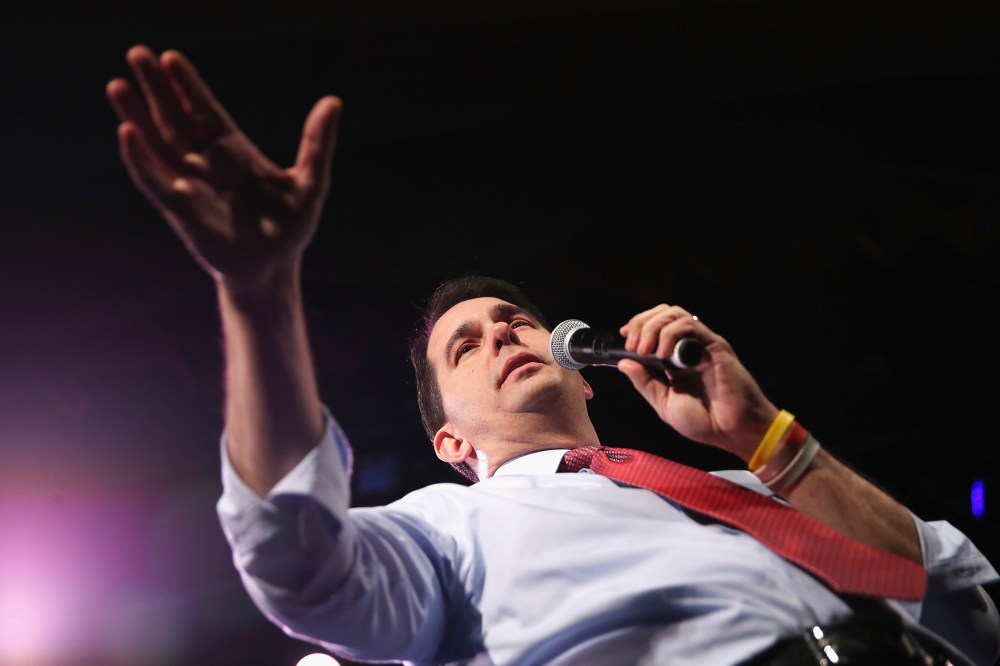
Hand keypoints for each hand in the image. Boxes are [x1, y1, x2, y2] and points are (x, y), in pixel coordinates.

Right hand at [106, 45, 341, 292]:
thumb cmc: (290, 229)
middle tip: (137, 53)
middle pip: (175, 117)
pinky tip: (128, 133)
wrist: (274, 269)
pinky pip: (153, 179)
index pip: (204, 109)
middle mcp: (206, 162)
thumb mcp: (310, 181)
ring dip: (137, 115)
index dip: (188, 85)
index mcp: (234, 150)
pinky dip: (139, 158)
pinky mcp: (179, 209)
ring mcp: (190, 183)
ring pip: (157, 143)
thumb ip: (317, 142)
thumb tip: (333, 102)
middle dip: (156, 87)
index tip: (172, 58)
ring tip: (117, 84)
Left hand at [615, 304, 778, 460]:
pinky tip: (662, 355)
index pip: (656, 326)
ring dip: (653, 327)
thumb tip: (624, 363)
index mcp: (676, 358)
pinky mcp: (715, 346)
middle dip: (642, 323)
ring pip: (675, 314)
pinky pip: (690, 326)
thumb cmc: (706, 422)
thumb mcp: (665, 403)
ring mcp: (702, 345)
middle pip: (664, 313)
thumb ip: (645, 383)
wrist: (734, 432)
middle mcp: (689, 347)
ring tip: (644, 350)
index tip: (624, 337)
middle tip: (633, 346)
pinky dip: (670, 334)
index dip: (638, 326)